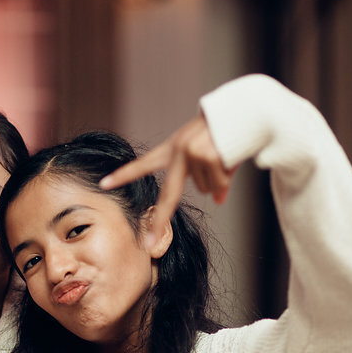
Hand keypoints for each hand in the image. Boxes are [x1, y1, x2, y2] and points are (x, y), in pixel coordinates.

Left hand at [99, 114, 234, 245]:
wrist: (247, 110)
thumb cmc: (228, 132)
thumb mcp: (211, 154)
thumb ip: (210, 178)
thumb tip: (217, 200)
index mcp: (173, 148)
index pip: (144, 164)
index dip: (125, 174)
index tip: (104, 183)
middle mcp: (179, 150)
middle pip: (168, 195)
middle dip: (160, 222)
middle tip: (148, 243)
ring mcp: (192, 153)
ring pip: (205, 189)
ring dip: (220, 178)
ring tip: (226, 154)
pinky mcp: (208, 156)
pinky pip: (218, 184)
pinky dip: (228, 176)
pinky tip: (231, 156)